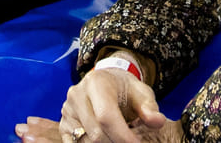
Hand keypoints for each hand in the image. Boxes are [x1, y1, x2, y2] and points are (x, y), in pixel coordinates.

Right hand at [17, 68, 180, 142]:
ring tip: (119, 138)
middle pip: (96, 133)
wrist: (106, 82)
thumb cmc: (126, 89)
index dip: (122, 136)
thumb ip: (149, 107)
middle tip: (130, 142)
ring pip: (86, 142)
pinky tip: (107, 140)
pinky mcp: (63, 124)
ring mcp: (67, 111)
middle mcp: (76, 95)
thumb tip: (157, 121)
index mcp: (96, 83)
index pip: (106, 116)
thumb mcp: (141, 93)